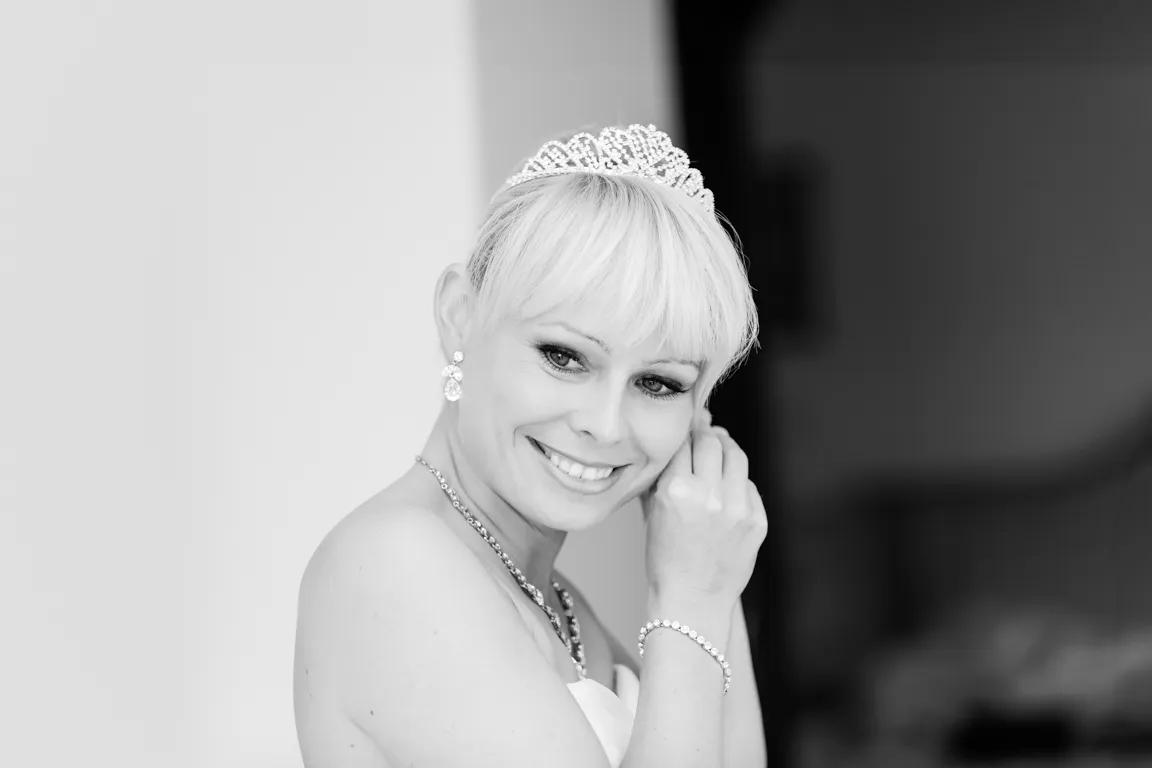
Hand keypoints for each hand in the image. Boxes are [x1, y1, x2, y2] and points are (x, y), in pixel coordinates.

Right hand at [641, 413, 767, 605]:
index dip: (684, 431)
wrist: (692, 599)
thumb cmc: (666, 559)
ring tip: (720, 447)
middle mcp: (709, 496)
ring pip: (736, 456)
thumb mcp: (652, 513)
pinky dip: (738, 481)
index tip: (686, 425)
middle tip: (704, 430)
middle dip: (707, 433)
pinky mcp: (757, 520)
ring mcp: (737, 508)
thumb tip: (675, 440)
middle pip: (712, 442)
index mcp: (676, 491)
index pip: (683, 442)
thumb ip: (661, 475)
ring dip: (727, 447)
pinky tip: (728, 487)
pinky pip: (749, 485)